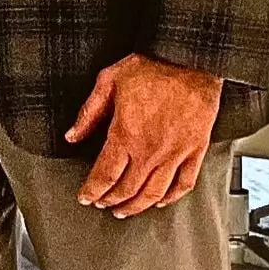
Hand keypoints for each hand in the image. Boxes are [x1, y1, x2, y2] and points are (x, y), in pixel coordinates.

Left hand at [66, 52, 224, 216]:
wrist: (190, 59)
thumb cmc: (152, 67)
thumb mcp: (107, 82)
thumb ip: (88, 113)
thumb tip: (73, 135)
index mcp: (126, 135)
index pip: (104, 176)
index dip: (92, 191)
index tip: (86, 197)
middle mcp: (151, 150)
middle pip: (127, 189)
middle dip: (110, 201)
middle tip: (102, 204)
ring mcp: (176, 153)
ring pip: (154, 193)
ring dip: (137, 206)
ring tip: (125, 210)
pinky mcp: (195, 149)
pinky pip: (184, 182)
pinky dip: (171, 197)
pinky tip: (161, 201)